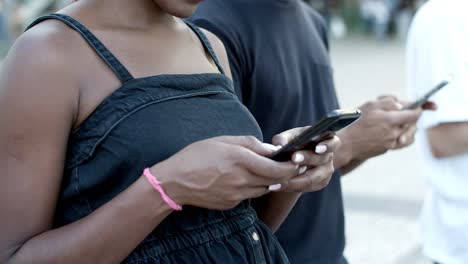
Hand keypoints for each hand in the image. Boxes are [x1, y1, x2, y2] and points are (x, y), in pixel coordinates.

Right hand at [150, 136, 298, 209]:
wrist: (175, 182)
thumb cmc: (196, 156)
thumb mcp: (222, 140)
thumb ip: (249, 143)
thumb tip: (271, 149)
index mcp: (240, 160)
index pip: (276, 168)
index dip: (291, 166)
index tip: (298, 161)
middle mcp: (242, 179)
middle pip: (274, 180)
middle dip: (286, 174)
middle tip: (293, 166)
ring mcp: (237, 194)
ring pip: (264, 189)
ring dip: (271, 181)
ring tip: (270, 171)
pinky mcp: (231, 203)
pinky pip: (250, 195)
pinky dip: (254, 187)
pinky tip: (247, 179)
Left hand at [271, 127, 340, 191]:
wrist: (298, 157)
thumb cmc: (295, 142)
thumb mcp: (289, 137)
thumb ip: (283, 139)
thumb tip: (279, 146)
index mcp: (326, 140)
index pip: (332, 142)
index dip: (326, 146)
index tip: (317, 148)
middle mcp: (329, 156)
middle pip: (321, 159)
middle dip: (307, 158)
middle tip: (294, 158)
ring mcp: (326, 171)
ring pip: (313, 178)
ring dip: (295, 180)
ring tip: (278, 181)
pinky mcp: (320, 183)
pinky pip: (307, 187)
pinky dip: (291, 187)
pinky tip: (277, 186)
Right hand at [338, 97, 423, 161]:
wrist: (346, 143)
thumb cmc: (355, 122)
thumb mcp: (370, 105)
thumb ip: (389, 102)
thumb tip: (402, 105)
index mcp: (391, 120)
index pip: (414, 115)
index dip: (419, 109)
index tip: (418, 106)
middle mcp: (394, 133)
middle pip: (413, 125)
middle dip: (412, 118)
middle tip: (407, 113)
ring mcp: (391, 143)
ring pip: (408, 135)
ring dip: (408, 128)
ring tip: (401, 123)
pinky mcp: (387, 149)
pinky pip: (399, 142)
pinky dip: (399, 136)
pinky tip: (392, 132)